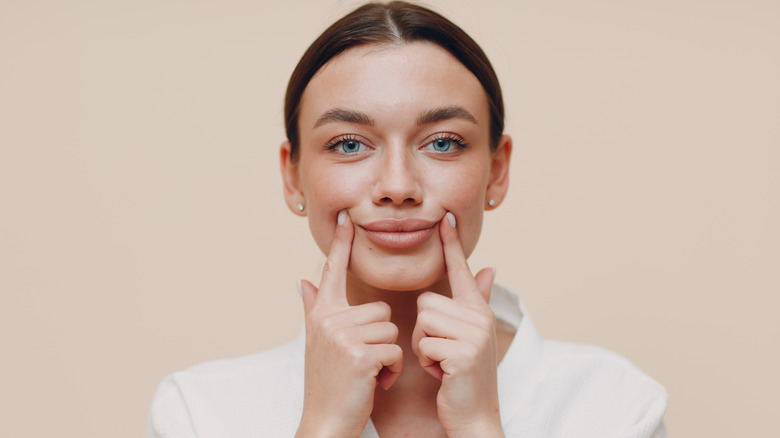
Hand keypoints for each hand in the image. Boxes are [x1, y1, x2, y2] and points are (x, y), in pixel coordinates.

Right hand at [295, 210, 403, 437]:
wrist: (326, 422)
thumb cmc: (329, 384)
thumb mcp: (317, 343)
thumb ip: (313, 308)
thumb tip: (302, 280)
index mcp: (321, 313)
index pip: (333, 270)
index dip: (341, 243)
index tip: (348, 215)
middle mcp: (328, 319)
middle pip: (379, 309)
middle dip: (380, 338)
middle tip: (362, 362)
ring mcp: (342, 336)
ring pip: (390, 329)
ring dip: (387, 355)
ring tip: (367, 372)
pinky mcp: (359, 354)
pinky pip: (394, 349)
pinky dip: (391, 371)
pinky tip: (374, 383)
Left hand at [411, 212, 503, 436]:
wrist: (474, 415)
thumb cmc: (462, 376)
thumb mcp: (469, 337)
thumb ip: (476, 300)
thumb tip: (489, 268)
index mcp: (477, 310)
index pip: (462, 270)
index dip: (452, 244)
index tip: (445, 217)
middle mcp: (480, 317)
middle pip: (426, 302)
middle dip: (423, 331)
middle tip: (440, 352)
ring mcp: (474, 335)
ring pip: (423, 322)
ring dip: (423, 347)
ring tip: (441, 362)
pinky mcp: (464, 353)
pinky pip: (424, 345)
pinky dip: (427, 363)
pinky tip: (442, 374)